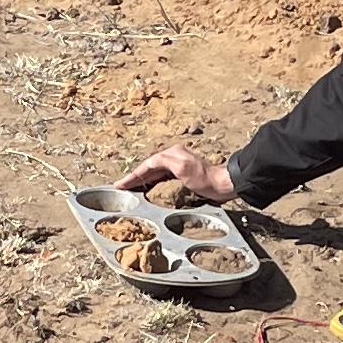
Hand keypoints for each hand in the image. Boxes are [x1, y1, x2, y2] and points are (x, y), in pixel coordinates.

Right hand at [123, 142, 239, 205]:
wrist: (222, 185)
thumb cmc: (204, 179)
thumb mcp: (182, 167)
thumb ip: (164, 162)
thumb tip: (150, 163)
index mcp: (171, 154)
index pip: (147, 164)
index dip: (133, 175)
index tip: (120, 184)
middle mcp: (173, 156)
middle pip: (148, 167)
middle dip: (134, 177)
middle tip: (120, 187)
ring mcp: (177, 165)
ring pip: (153, 172)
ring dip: (141, 180)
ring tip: (129, 188)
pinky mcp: (182, 174)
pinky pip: (160, 177)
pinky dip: (151, 182)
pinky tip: (147, 189)